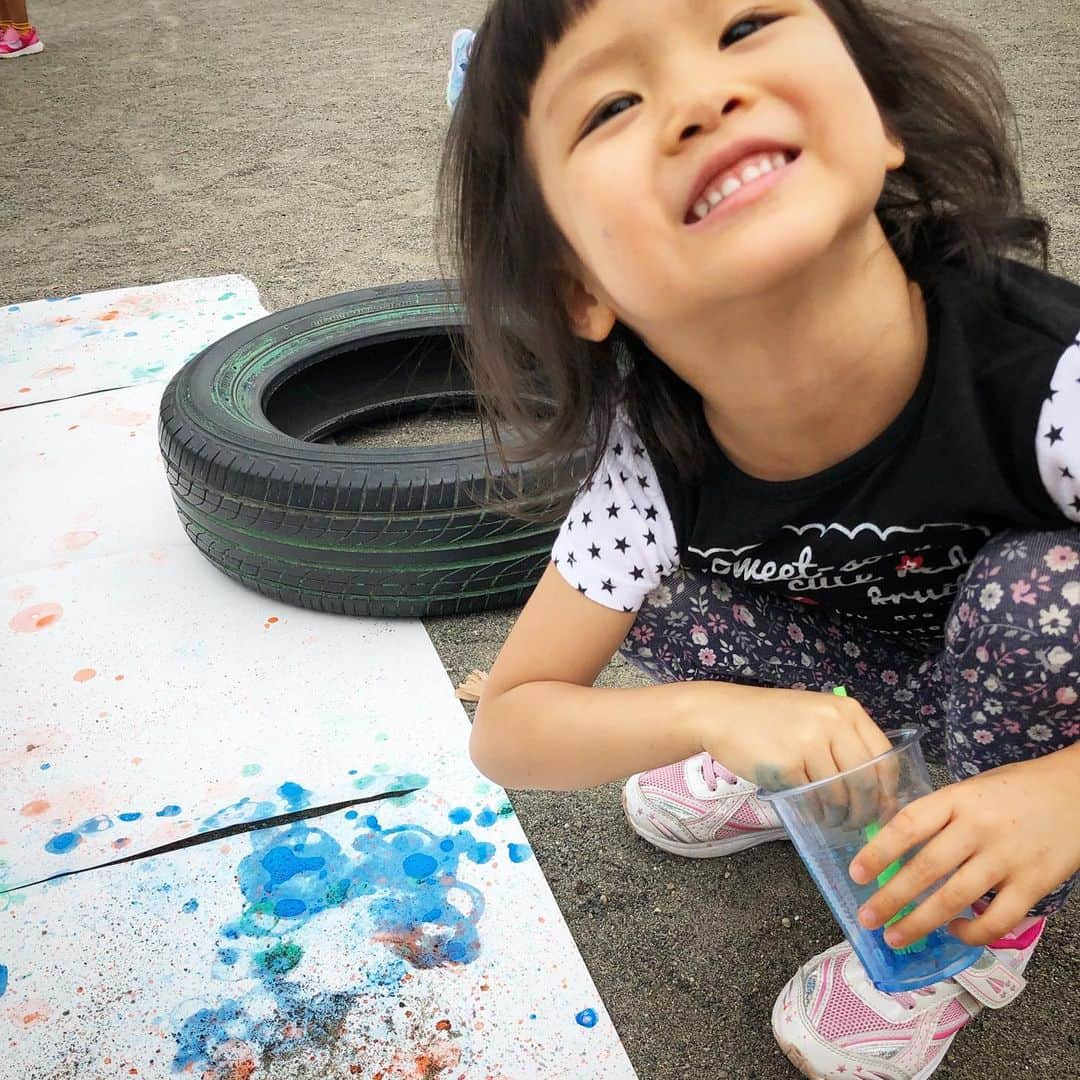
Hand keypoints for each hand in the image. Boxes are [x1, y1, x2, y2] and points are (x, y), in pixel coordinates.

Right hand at [698, 684, 895, 824]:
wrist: (722, 715)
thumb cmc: (771, 719)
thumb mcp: (816, 715)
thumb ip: (846, 742)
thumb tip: (877, 790)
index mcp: (846, 711)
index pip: (884, 758)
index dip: (889, 790)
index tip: (885, 809)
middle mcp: (832, 723)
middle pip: (866, 781)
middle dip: (866, 811)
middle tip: (860, 824)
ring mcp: (809, 743)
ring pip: (840, 795)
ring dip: (840, 816)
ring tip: (833, 820)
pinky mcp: (787, 764)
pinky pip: (813, 800)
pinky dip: (816, 813)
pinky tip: (812, 813)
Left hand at [849, 743, 1079, 947]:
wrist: (1076, 791)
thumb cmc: (1016, 789)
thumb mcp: (970, 789)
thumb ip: (939, 815)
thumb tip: (896, 848)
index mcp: (957, 799)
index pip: (908, 825)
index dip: (878, 852)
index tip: (856, 874)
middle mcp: (979, 827)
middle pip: (926, 868)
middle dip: (891, 898)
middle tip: (867, 919)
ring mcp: (1007, 857)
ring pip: (955, 897)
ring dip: (920, 922)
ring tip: (895, 936)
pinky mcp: (1035, 883)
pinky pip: (998, 918)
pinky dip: (973, 932)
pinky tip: (954, 931)